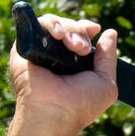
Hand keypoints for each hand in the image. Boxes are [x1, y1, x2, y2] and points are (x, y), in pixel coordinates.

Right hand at [8, 13, 118, 129]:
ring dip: (67, 29)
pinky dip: (50, 24)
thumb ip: (109, 58)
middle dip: (79, 32)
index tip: (95, 29)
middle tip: (82, 49)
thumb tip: (111, 32)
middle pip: (68, 26)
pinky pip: (36, 24)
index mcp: (73, 63)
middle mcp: (55, 56)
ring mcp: (39, 51)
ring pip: (54, 23)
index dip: (86, 29)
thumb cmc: (81, 105)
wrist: (54, 112)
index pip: (79, 35)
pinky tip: (58, 36)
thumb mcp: (106, 83)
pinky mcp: (23, 47)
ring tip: (72, 46)